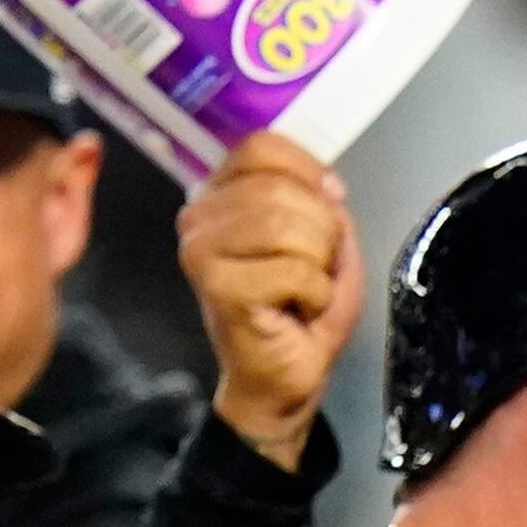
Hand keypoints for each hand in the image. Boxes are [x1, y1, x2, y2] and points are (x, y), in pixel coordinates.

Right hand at [181, 134, 361, 468]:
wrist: (281, 379)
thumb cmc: (298, 312)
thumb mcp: (322, 239)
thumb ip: (319, 199)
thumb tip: (326, 183)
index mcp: (221, 194)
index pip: (264, 147)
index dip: (308, 172)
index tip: (326, 207)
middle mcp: (200, 215)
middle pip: (279, 187)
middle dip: (321, 230)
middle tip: (314, 266)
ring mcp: (201, 250)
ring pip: (286, 225)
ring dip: (318, 263)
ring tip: (305, 288)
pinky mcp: (217, 286)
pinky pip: (293, 270)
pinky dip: (314, 293)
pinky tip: (297, 309)